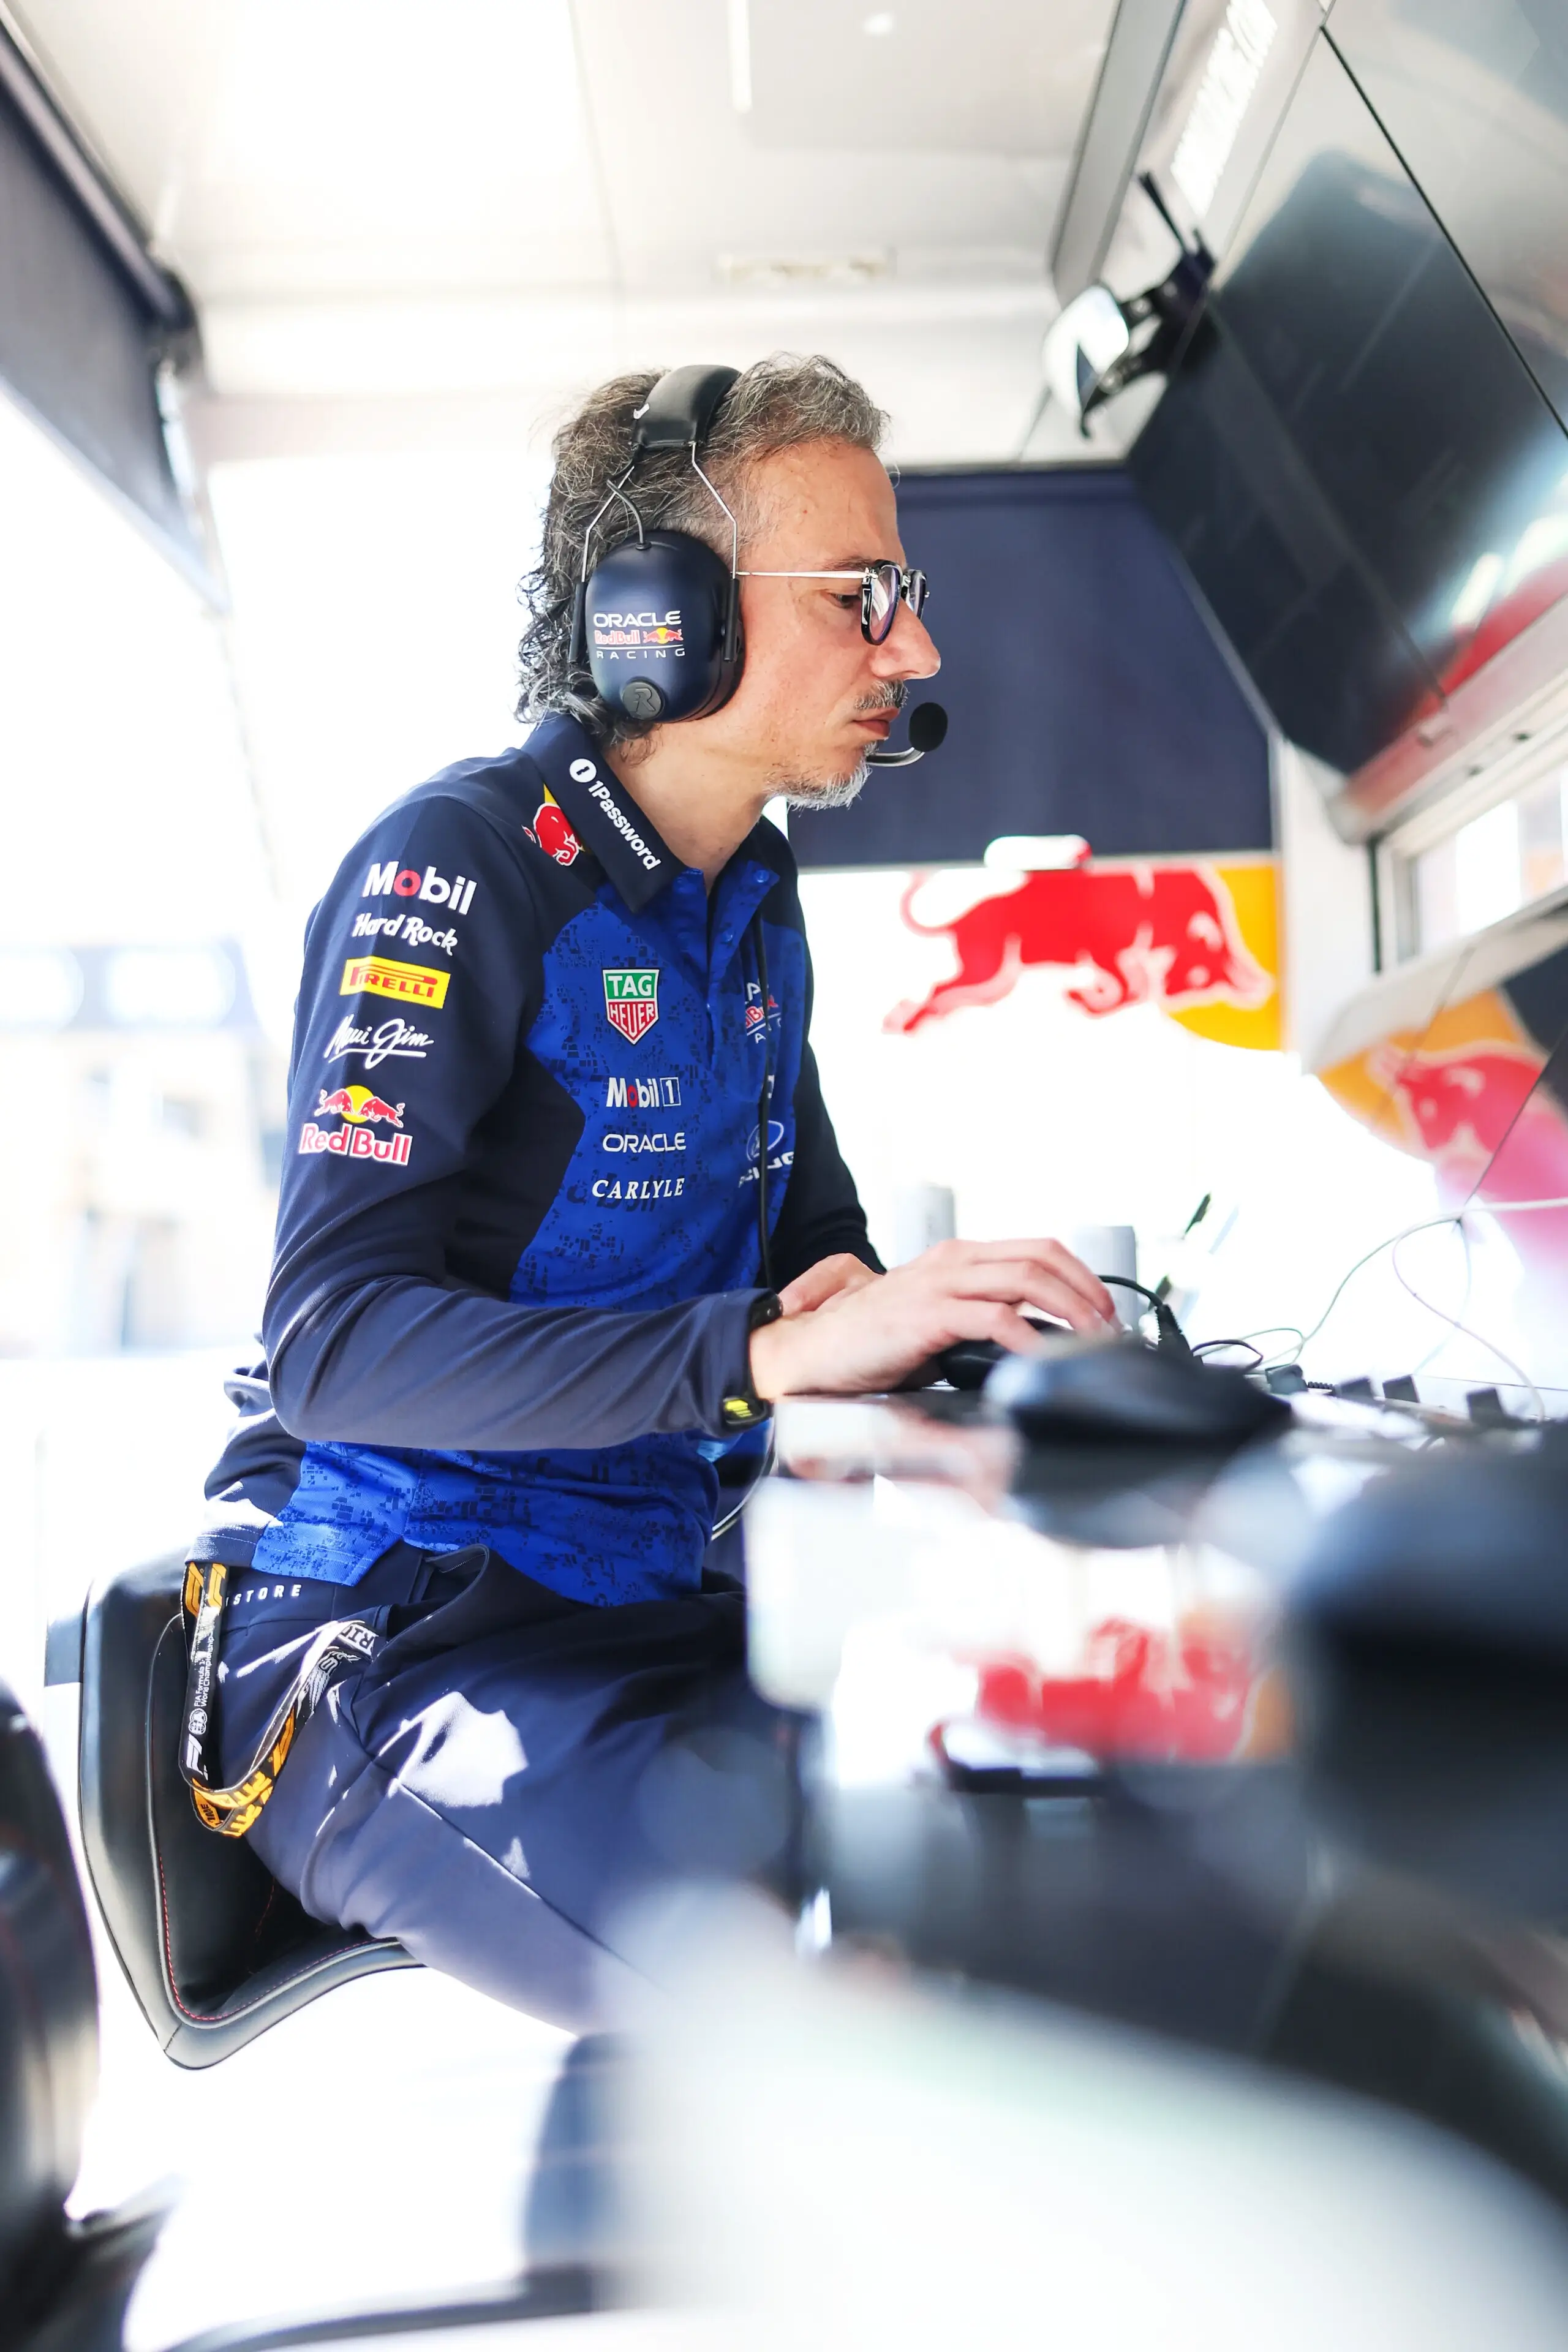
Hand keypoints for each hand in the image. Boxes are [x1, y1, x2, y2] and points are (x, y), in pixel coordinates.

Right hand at [750, 1236, 1115, 1399]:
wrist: (810, 1351)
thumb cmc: (865, 1340)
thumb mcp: (929, 1316)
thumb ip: (972, 1313)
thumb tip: (1026, 1333)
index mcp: (955, 1258)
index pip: (1036, 1249)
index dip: (1079, 1275)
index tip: (1102, 1307)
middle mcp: (951, 1262)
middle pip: (1041, 1258)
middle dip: (1086, 1291)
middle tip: (1108, 1326)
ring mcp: (939, 1285)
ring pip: (1027, 1279)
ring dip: (1070, 1309)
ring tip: (1090, 1340)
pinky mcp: (927, 1316)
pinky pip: (994, 1318)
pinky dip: (1028, 1337)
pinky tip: (1042, 1356)